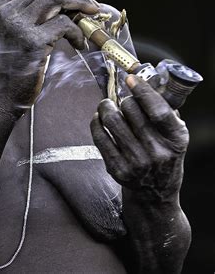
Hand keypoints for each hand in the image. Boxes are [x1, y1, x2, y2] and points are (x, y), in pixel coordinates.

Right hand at [0, 0, 98, 118]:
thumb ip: (22, 19)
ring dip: (79, 5)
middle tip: (90, 5)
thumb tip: (58, 6)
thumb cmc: (5, 73)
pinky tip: (79, 44)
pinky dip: (77, 32)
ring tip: (90, 17)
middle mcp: (5, 13)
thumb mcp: (5, 38)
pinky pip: (64, 24)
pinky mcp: (32, 42)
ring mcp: (17, 26)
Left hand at [90, 75, 188, 202]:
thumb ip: (164, 110)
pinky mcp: (118, 169)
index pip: (158, 110)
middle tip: (121, 100)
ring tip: (106, 105)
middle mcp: (158, 153)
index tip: (131, 79)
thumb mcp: (174, 135)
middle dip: (123, 100)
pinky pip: (100, 136)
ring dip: (106, 107)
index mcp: (176, 140)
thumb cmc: (163, 154)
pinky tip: (98, 118)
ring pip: (112, 120)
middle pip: (131, 111)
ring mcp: (137, 163)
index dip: (143, 91)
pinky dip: (96, 122)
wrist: (155, 194)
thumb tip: (145, 81)